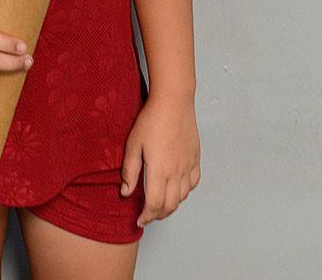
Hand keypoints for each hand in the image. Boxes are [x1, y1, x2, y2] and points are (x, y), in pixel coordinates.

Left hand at [120, 92, 200, 226]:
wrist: (173, 101)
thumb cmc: (152, 119)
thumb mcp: (133, 144)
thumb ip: (130, 171)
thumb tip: (126, 192)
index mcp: (159, 170)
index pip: (154, 204)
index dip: (146, 216)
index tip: (139, 220)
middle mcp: (176, 172)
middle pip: (170, 205)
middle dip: (158, 215)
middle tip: (148, 215)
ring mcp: (188, 165)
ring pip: (183, 196)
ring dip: (171, 205)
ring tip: (160, 205)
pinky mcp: (195, 158)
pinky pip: (194, 182)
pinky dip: (185, 191)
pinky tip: (177, 189)